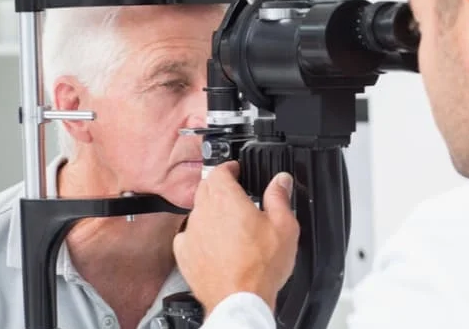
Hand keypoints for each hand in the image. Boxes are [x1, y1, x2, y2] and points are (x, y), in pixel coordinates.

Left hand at [172, 161, 299, 313]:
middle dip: (218, 185)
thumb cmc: (260, 267)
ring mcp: (191, 233)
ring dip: (209, 210)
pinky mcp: (184, 254)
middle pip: (205, 187)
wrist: (239, 300)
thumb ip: (279, 197)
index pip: (219, 171)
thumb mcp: (284, 226)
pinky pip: (187, 235)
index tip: (237, 170)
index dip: (229, 167)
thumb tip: (281, 180)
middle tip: (233, 191)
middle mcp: (204, 212)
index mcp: (227, 199)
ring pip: (196, 211)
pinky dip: (199, 234)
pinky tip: (212, 242)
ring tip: (228, 221)